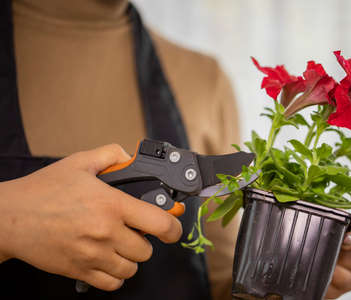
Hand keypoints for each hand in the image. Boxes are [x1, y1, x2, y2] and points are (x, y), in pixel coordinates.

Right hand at [0, 144, 181, 290]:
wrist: (9, 217)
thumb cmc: (42, 191)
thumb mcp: (79, 162)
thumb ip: (110, 155)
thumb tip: (129, 157)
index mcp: (112, 205)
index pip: (160, 223)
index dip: (174, 227)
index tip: (173, 227)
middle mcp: (106, 233)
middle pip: (147, 250)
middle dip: (145, 240)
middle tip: (134, 230)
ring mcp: (93, 256)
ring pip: (132, 269)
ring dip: (131, 258)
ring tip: (120, 245)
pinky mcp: (80, 271)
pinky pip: (112, 284)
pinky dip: (116, 275)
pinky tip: (109, 261)